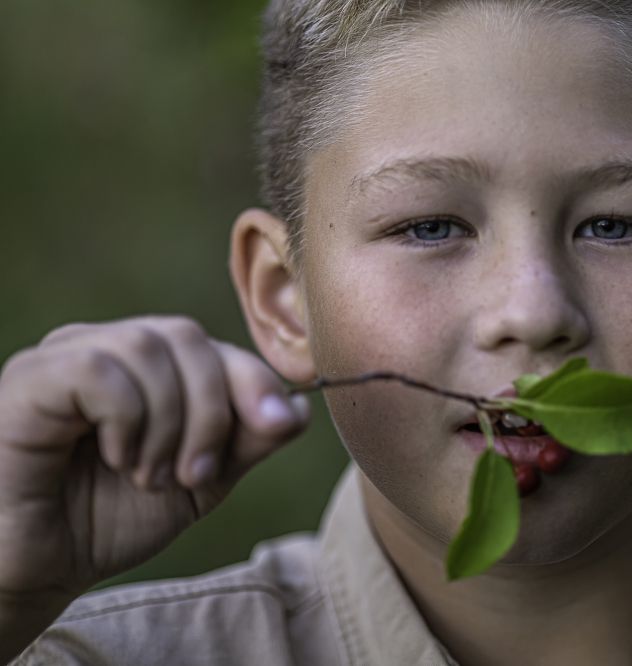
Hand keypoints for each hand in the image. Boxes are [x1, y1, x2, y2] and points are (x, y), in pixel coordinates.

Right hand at [0, 315, 309, 606]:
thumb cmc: (109, 519)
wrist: (38, 569)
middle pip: (189, 337)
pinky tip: (117, 458)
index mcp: (149, 366)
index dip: (256, 381)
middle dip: (212, 410)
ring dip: (168, 423)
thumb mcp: (199, 481)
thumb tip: (297, 409)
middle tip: (195, 473)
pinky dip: (126, 418)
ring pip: (148, 347)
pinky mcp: (30, 379)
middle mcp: (107, 347)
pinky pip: (98, 369)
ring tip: (150, 475)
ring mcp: (64, 356)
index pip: (216, 347)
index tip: (278, 427)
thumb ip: (247, 441)